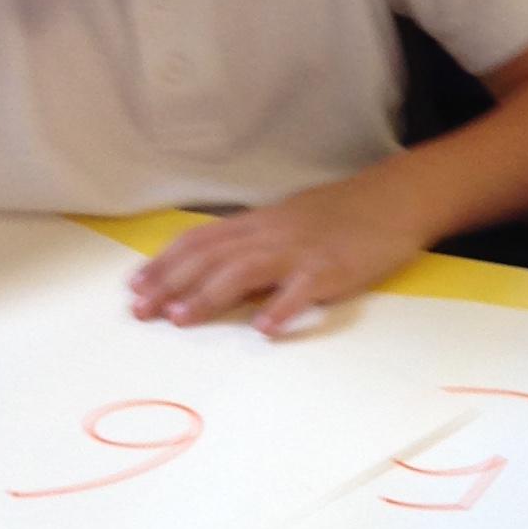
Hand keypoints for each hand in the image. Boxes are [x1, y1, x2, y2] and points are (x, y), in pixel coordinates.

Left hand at [129, 177, 429, 337]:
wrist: (393, 199)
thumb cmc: (339, 215)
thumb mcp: (287, 221)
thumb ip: (253, 244)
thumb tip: (215, 273)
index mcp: (257, 223)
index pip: (200, 241)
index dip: (164, 263)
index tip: (134, 287)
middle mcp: (270, 234)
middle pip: (211, 256)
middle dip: (170, 283)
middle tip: (140, 310)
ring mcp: (300, 250)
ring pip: (245, 270)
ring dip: (209, 294)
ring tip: (181, 318)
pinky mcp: (332, 268)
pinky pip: (303, 289)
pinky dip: (282, 308)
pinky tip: (264, 328)